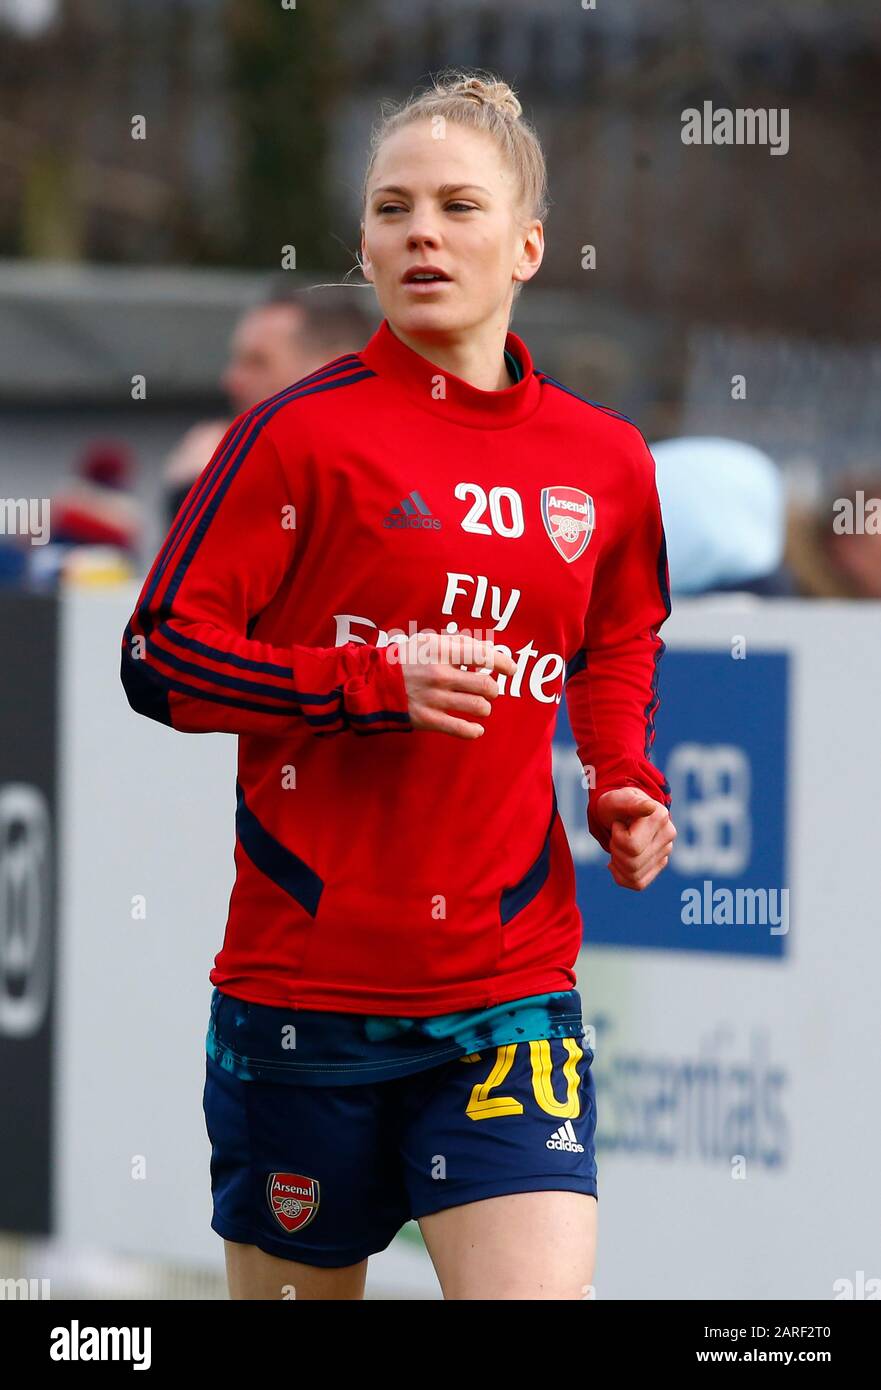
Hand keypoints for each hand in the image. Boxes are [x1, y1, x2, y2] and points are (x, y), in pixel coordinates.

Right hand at [393, 631, 516, 739]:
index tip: (511, 669)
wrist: (372, 684)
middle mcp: (439, 674)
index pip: (483, 655)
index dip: (503, 662)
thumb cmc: (404, 660)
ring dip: (485, 707)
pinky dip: (474, 730)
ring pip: (479, 707)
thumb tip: (489, 649)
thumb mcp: (428, 641)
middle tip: (490, 689)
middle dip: (494, 689)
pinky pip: (461, 729)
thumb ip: (459, 643)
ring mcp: (434, 699)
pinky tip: (476, 728)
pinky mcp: (427, 719)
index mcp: (440, 651)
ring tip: (480, 706)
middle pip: (487, 685)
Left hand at [594, 787, 675, 890]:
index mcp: (659, 816)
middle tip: (615, 835)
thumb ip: (631, 804)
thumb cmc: (616, 805)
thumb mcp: (616, 800)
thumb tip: (650, 807)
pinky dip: (622, 876)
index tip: (617, 824)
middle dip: (616, 850)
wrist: (620, 811)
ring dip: (618, 863)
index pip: (631, 845)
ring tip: (618, 845)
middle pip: (632, 862)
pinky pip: (638, 883)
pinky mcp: (660, 864)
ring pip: (634, 875)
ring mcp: (666, 851)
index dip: (617, 837)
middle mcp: (668, 834)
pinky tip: (616, 862)